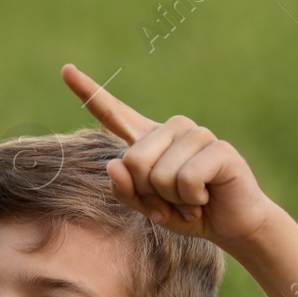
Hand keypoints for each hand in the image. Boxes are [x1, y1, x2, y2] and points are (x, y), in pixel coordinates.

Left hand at [61, 63, 276, 248]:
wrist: (231, 226)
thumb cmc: (187, 213)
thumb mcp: (148, 208)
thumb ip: (125, 190)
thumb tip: (113, 165)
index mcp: (148, 139)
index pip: (113, 113)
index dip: (90, 92)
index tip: (66, 70)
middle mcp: (171, 129)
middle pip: (133, 160)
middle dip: (149, 193)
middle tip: (172, 202)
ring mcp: (196, 134)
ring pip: (160, 174)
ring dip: (174, 200)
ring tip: (192, 200)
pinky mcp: (219, 148)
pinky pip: (186, 179)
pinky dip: (192, 200)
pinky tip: (206, 198)